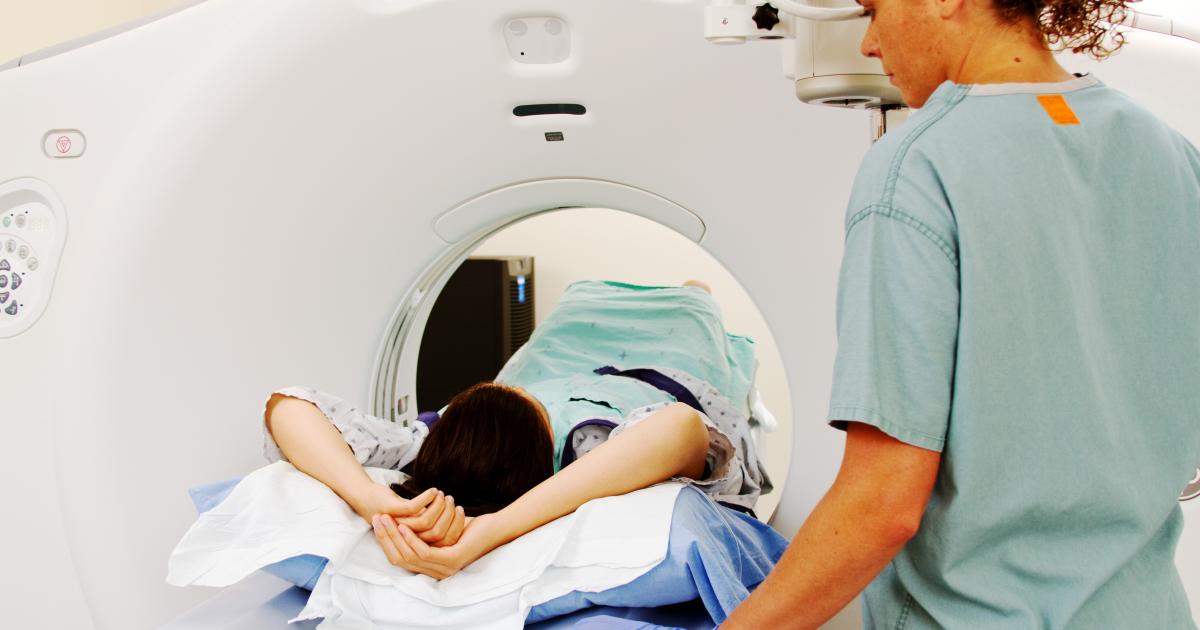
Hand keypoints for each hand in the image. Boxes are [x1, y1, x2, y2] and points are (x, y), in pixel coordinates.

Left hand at [350, 484, 466, 546]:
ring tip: (443, 496)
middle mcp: (405, 540)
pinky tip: (433, 491)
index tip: (461, 512)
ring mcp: (398, 526)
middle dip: (449, 516)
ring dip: (439, 506)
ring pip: (427, 522)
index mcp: (413, 546)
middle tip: (453, 502)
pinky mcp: (393, 512)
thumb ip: (432, 530)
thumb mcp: (416, 524)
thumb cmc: (395, 513)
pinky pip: (415, 508)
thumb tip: (459, 525)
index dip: (456, 528)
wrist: (368, 499)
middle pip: (437, 535)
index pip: (443, 544)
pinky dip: (427, 498)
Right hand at [371, 512, 499, 578]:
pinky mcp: (451, 561)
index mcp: (430, 568)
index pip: (399, 559)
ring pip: (410, 556)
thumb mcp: (436, 529)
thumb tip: (395, 522)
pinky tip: (404, 526)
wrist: (493, 527)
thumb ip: (418, 531)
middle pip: (400, 559)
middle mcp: (435, 573)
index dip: (385, 541)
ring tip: (387, 519)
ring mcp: (443, 570)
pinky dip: (411, 539)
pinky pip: (424, 553)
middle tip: (376, 519)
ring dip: (395, 536)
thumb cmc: (464, 526)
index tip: (376, 523)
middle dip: (386, 537)